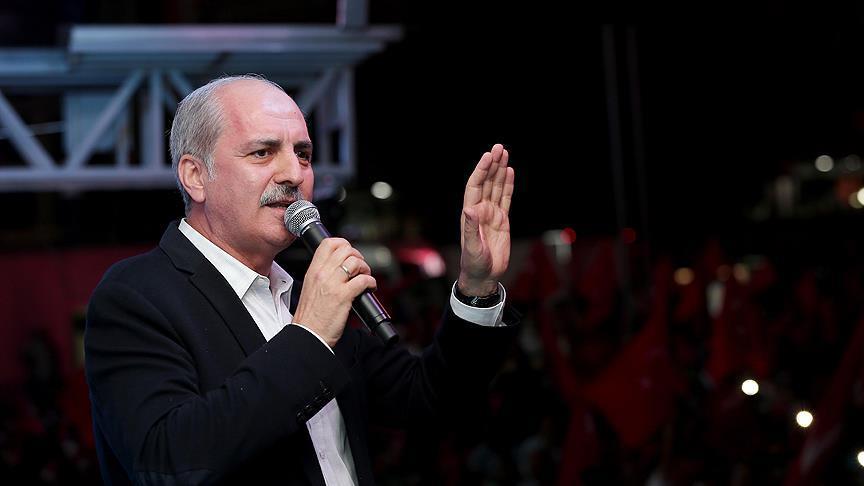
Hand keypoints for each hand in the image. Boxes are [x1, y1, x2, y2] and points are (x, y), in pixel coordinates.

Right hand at [292, 238, 375, 346]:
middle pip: (345, 250)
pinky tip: (370, 287)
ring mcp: (333, 284)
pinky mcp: (344, 296)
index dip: (343, 244)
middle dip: (357, 256)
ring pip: (355, 262)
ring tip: (365, 276)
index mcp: (313, 271)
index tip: (350, 253)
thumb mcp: (311, 288)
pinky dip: (371, 282)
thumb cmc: (311, 317)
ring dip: (365, 268)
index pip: (328, 244)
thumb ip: (323, 276)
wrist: (308, 334)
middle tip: (360, 267)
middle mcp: (322, 274)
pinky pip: (363, 280)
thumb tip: (339, 268)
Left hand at [459, 143, 514, 295]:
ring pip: (496, 187)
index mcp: (470, 213)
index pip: (475, 186)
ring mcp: (491, 214)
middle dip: (492, 164)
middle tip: (499, 147)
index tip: (488, 156)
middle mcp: (480, 210)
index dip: (481, 170)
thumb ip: (471, 228)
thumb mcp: (472, 247)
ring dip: (499, 170)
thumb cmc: (474, 263)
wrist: (484, 275)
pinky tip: (509, 172)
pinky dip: (507, 185)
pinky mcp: (502, 220)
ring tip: (504, 153)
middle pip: (486, 182)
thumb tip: (470, 208)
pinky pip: (505, 198)